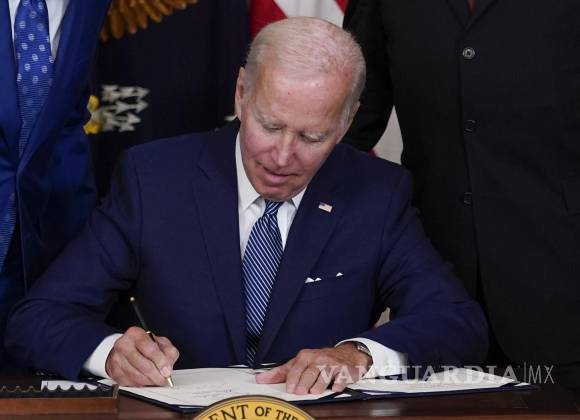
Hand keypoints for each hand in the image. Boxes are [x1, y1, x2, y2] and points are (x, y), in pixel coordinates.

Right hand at [105, 326, 178, 386]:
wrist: (126, 348)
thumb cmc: (145, 345)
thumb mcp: (160, 342)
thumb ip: (168, 352)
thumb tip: (168, 368)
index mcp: (135, 334)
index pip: (149, 349)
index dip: (160, 362)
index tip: (167, 371)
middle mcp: (123, 345)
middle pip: (143, 365)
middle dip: (156, 376)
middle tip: (164, 380)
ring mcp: (116, 359)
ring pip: (137, 377)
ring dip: (150, 382)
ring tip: (157, 381)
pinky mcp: (114, 372)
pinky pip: (130, 383)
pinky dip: (141, 385)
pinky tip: (147, 381)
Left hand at [255, 343, 371, 393]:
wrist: (346, 355)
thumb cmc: (318, 361)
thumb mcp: (299, 363)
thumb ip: (280, 372)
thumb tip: (260, 379)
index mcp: (306, 357)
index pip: (296, 368)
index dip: (292, 380)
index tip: (289, 390)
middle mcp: (319, 359)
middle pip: (310, 372)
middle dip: (304, 383)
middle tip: (300, 392)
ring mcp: (332, 365)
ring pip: (325, 376)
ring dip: (319, 385)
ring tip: (314, 391)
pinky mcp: (344, 371)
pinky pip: (341, 378)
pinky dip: (338, 384)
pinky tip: (334, 388)